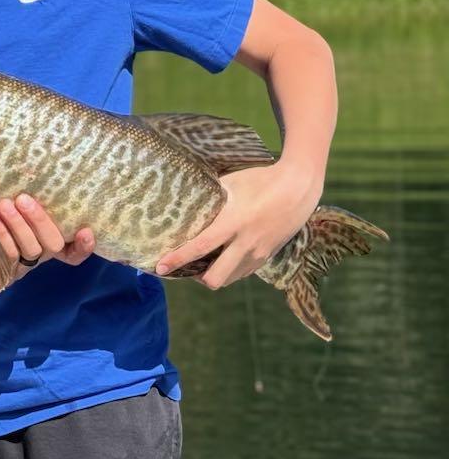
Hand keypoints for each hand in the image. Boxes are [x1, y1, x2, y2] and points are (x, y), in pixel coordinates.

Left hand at [0, 194, 94, 287]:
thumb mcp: (7, 208)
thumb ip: (21, 200)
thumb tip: (27, 168)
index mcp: (46, 241)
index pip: (72, 252)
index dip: (83, 246)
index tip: (86, 230)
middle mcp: (38, 257)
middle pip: (52, 244)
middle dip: (40, 220)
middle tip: (24, 199)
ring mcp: (21, 267)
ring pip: (30, 248)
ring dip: (17, 224)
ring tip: (3, 204)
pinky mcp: (1, 272)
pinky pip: (7, 253)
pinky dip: (1, 233)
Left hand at [156, 162, 321, 289]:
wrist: (299, 186)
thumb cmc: (261, 179)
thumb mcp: (232, 183)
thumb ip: (210, 196)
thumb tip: (185, 200)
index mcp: (233, 222)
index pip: (200, 247)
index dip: (178, 259)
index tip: (160, 267)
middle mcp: (245, 242)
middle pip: (215, 278)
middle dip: (197, 277)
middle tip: (186, 267)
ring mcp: (258, 252)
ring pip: (230, 278)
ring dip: (214, 274)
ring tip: (203, 262)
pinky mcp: (268, 256)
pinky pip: (243, 272)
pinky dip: (231, 269)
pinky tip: (225, 256)